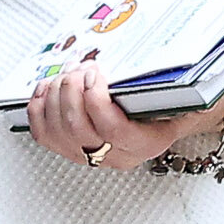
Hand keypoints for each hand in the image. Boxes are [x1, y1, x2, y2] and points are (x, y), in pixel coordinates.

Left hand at [25, 62, 214, 174]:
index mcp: (146, 142)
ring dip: (55, 96)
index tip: (96, 74)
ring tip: (66, 74)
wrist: (168, 117)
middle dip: (71, 91)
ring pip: (59, 132)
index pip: (113, 129)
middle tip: (78, 68)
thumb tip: (174, 71)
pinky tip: (47, 89)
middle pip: (79, 129)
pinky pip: (45, 135)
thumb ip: (179, 88)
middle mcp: (117, 154)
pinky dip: (39, 109)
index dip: (96, 100)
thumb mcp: (185, 96)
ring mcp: (92, 155)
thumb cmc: (172, 105)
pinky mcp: (71, 149)